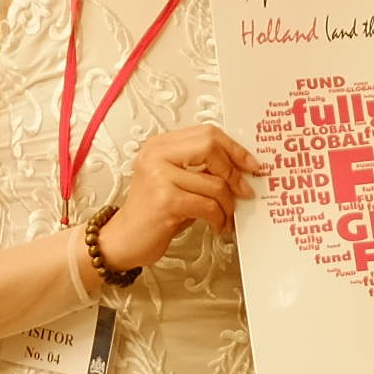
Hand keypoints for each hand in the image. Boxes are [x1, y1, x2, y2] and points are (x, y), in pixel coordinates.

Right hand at [98, 126, 263, 272]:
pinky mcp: (165, 199)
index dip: (234, 149)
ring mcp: (159, 175)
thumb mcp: (177, 182)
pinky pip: (208, 205)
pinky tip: (216, 225)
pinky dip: (219, 218)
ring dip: (228, 204)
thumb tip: (242, 168)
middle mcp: (156, 155)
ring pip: (214, 182)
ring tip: (226, 216)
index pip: (207, 133)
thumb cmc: (153, 213)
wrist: (123, 240)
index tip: (251, 165)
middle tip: (244, 191)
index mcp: (160, 145)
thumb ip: (201, 169)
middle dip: (234, 171)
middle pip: (211, 146)